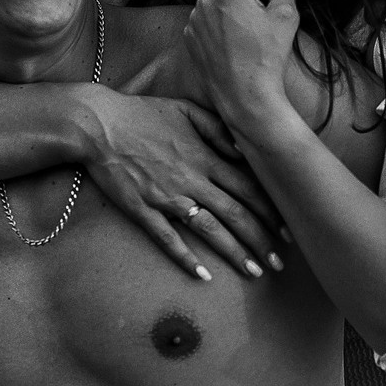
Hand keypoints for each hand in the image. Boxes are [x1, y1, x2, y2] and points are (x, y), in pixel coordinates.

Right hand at [77, 88, 284, 280]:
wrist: (98, 125)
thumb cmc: (143, 114)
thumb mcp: (186, 110)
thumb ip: (218, 128)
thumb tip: (244, 149)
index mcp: (205, 156)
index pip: (248, 187)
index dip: (270, 210)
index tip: (287, 229)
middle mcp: (192, 180)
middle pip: (235, 213)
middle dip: (261, 240)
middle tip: (280, 263)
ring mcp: (167, 197)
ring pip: (209, 229)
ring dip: (234, 252)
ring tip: (255, 272)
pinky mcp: (143, 210)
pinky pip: (168, 238)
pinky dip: (186, 258)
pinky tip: (203, 276)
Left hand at [182, 0, 302, 142]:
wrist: (245, 97)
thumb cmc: (267, 59)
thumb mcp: (285, 17)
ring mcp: (195, 18)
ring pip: (222, 1)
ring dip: (238, 4)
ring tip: (256, 25)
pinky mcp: (190, 35)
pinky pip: (210, 19)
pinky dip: (224, 21)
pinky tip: (239, 37)